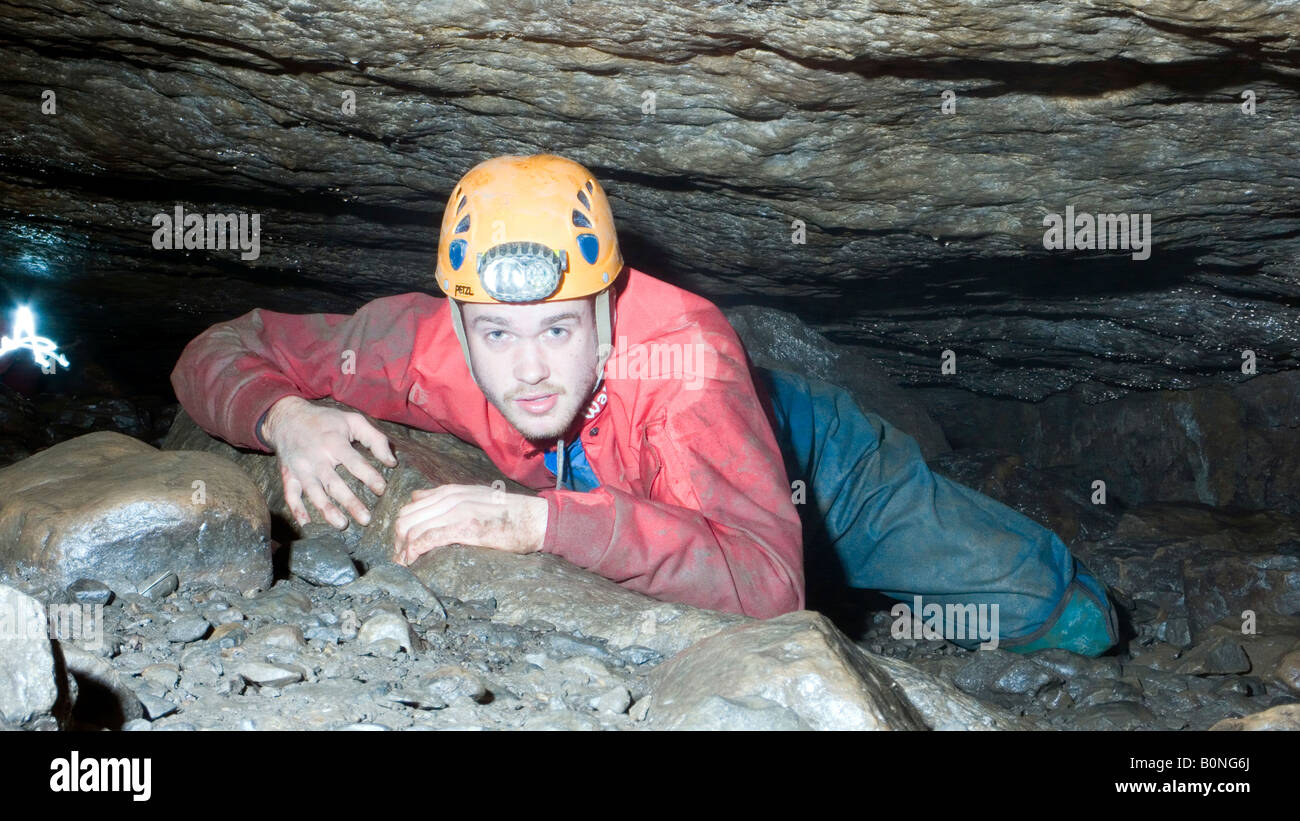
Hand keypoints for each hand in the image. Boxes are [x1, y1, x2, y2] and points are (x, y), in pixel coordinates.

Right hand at [262, 395, 397, 529]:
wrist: (287, 417)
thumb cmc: (326, 421)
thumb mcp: (353, 421)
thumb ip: (375, 439)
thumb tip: (392, 462)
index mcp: (334, 443)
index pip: (354, 462)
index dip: (369, 476)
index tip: (382, 489)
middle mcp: (316, 458)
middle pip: (335, 484)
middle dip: (350, 502)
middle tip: (366, 519)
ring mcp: (301, 468)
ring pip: (314, 493)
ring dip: (327, 510)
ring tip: (342, 524)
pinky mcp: (288, 475)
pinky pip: (290, 495)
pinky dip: (296, 509)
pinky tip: (306, 524)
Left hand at [393, 484, 547, 564]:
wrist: (535, 518)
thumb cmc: (509, 512)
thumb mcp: (475, 495)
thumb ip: (446, 496)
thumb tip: (417, 497)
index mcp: (451, 491)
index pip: (411, 506)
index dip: (401, 528)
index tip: (402, 546)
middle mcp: (450, 498)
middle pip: (406, 518)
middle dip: (397, 541)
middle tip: (400, 559)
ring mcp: (456, 512)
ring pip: (413, 529)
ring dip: (403, 550)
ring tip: (404, 565)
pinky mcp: (464, 528)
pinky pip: (428, 538)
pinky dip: (414, 551)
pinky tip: (412, 561)